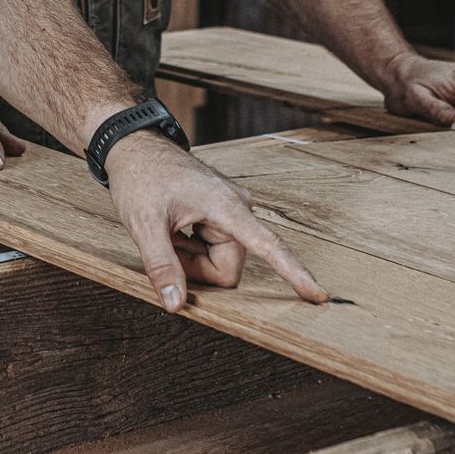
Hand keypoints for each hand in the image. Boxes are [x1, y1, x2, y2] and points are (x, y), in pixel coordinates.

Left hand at [104, 131, 328, 310]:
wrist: (135, 147)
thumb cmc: (141, 177)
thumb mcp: (144, 224)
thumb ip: (162, 266)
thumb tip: (177, 306)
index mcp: (227, 207)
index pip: (269, 246)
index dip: (294, 273)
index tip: (318, 294)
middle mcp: (238, 209)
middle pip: (227, 270)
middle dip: (195, 268)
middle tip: (166, 243)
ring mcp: (232, 213)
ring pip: (219, 264)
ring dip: (191, 257)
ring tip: (169, 229)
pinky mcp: (223, 216)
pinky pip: (214, 252)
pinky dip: (191, 249)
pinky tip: (175, 228)